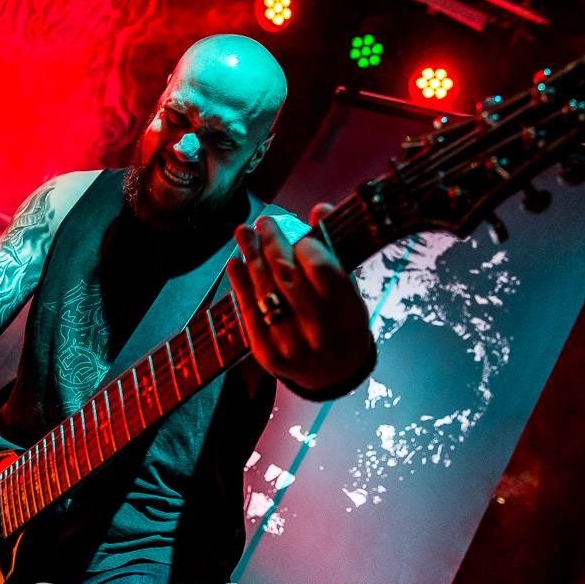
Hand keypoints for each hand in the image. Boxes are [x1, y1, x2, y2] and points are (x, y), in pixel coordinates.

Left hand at [225, 204, 372, 392]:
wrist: (333, 375)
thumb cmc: (343, 323)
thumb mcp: (349, 292)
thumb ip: (334, 253)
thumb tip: (319, 208)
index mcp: (346, 314)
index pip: (322, 269)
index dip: (307, 247)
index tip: (301, 238)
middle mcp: (319, 332)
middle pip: (287, 276)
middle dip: (272, 243)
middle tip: (264, 222)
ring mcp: (290, 344)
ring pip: (264, 290)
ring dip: (251, 256)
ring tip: (244, 232)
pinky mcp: (267, 354)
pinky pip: (248, 311)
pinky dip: (240, 284)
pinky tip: (235, 262)